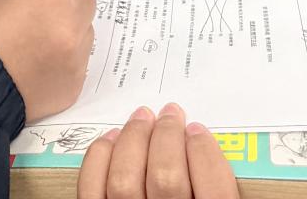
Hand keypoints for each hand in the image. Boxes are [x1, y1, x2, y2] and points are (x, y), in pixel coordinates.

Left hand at [78, 104, 238, 198]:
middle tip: (171, 115)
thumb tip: (203, 148)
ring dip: (134, 138)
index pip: (214, 190)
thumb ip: (215, 191)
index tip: (198, 131)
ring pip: (125, 178)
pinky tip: (112, 140)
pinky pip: (91, 188)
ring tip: (143, 118)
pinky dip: (99, 157)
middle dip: (168, 135)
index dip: (205, 152)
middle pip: (167, 177)